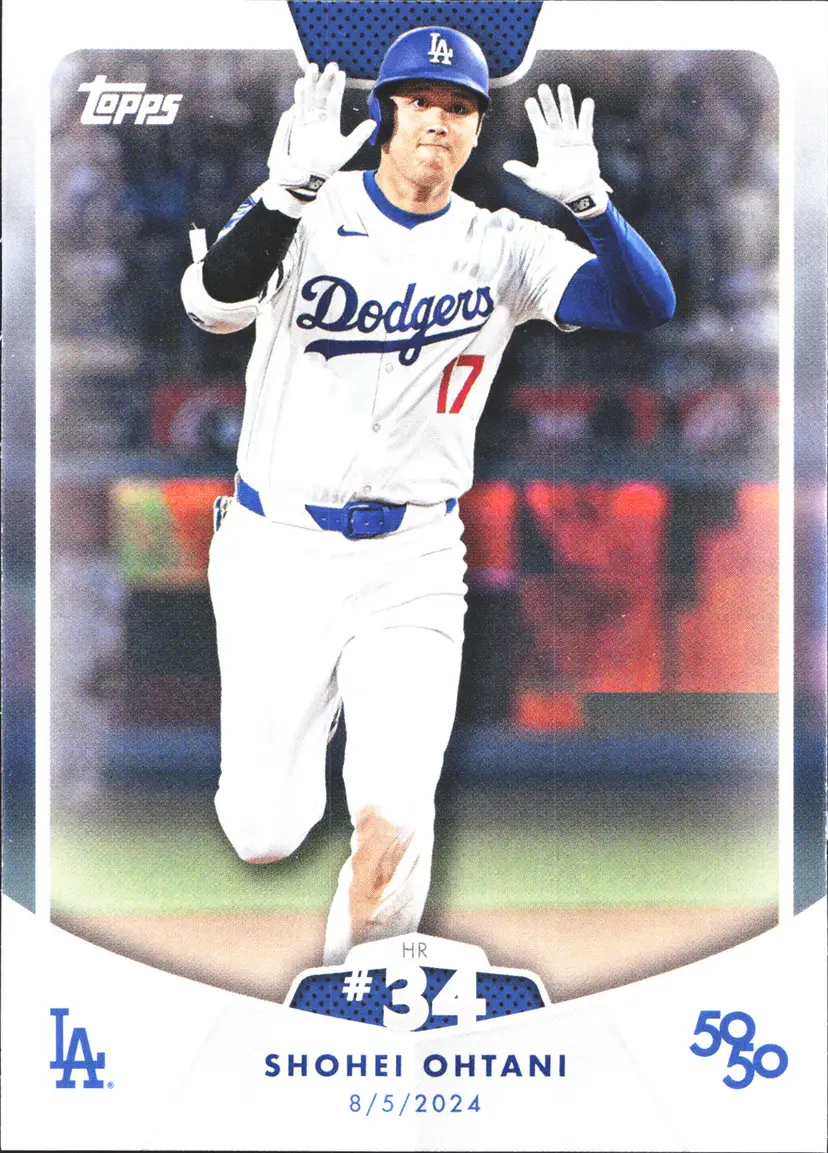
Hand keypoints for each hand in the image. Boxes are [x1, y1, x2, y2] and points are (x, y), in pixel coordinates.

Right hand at [264, 62, 375, 209]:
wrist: (311, 175)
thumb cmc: (329, 164)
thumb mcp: (347, 149)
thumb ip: (359, 135)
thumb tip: (373, 122)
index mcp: (331, 122)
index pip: (334, 100)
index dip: (337, 87)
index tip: (340, 73)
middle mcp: (319, 118)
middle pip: (321, 94)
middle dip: (325, 80)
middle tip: (330, 65)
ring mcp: (307, 120)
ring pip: (309, 97)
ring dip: (311, 83)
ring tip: (313, 68)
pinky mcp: (297, 125)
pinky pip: (299, 108)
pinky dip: (299, 96)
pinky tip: (301, 83)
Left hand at [503, 83, 610, 216]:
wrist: (578, 195)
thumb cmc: (557, 190)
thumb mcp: (537, 182)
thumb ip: (523, 172)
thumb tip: (506, 166)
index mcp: (546, 146)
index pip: (539, 125)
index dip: (534, 113)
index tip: (529, 101)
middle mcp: (558, 139)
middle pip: (552, 116)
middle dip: (548, 102)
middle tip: (543, 87)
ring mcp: (572, 139)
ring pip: (568, 116)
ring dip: (566, 102)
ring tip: (562, 87)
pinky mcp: (586, 143)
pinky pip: (586, 125)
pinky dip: (586, 114)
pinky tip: (587, 102)